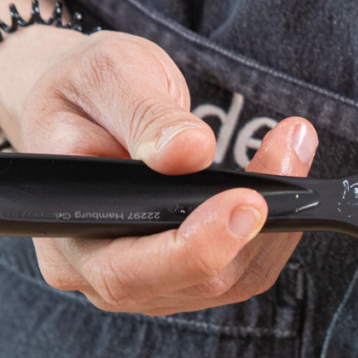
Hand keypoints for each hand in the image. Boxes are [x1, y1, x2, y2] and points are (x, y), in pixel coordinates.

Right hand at [0, 25, 316, 313]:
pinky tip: (285, 178)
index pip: (128, 270)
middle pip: (195, 283)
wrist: (89, 107)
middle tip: (289, 155)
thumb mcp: (106, 75)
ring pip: (232, 281)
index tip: (248, 198)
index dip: (196, 246)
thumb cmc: (87, 92)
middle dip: (254, 226)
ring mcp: (148, 281)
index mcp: (65, 230)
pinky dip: (276, 228)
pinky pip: (244, 270)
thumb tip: (190, 152)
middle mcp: (100, 273)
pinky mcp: (186, 275)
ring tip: (292, 147)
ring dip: (277, 224)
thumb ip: (144, 113)